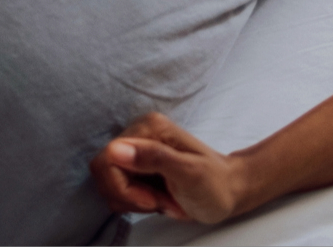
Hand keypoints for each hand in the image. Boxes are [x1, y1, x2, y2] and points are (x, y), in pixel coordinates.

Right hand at [91, 112, 249, 223]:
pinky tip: (158, 200)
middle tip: (159, 201)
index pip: (108, 160)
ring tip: (163, 200)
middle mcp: (139, 135)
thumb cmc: (215, 184)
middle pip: (104, 173)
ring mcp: (136, 152)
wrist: (229, 191)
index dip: (125, 188)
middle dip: (129, 196)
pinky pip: (117, 192)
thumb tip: (115, 150)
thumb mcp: (189, 172)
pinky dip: (135, 204)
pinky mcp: (136, 169)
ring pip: (107, 185)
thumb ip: (154, 158)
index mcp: (150, 128)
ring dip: (134, 202)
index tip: (152, 200)